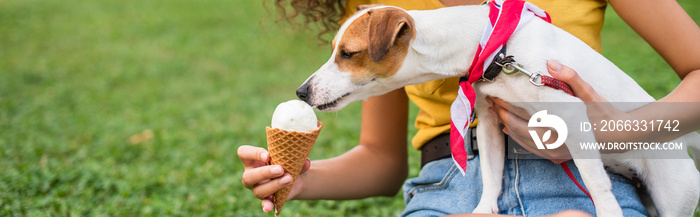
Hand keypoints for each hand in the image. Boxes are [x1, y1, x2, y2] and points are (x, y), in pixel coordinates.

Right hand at [238, 145, 309, 212]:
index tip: (267, 155)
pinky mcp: (266, 199)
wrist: (295, 177)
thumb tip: (305, 163)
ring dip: (274, 185)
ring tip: (289, 179)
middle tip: (280, 169)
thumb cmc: (287, 162)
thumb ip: (298, 159)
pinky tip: (270, 207)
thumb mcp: (291, 158)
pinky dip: (267, 205)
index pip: (243, 153)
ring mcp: (257, 188)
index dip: (253, 154)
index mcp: (252, 159)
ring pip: (259, 191)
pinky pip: (265, 203)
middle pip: (249, 176)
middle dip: (264, 173)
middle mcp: (251, 174)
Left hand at [488, 61, 629, 162]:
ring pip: (521, 138)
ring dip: (506, 125)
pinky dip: (517, 138)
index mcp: (557, 122)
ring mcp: (553, 150)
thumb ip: (570, 77)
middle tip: (490, 101)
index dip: (505, 102)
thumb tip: (550, 63)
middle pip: (517, 125)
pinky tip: (510, 129)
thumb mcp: (589, 92)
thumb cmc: (603, 112)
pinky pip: (530, 148)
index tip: (494, 93)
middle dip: (501, 112)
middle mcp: (553, 139)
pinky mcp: (556, 156)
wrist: (619, 136)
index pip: (522, 111)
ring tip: (496, 112)